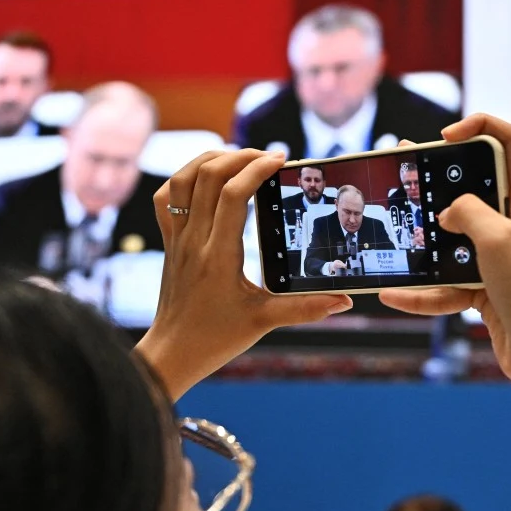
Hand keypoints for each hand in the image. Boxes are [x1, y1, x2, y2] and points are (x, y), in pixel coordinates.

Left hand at [136, 150, 351, 399]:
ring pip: (182, 179)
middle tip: (268, 157)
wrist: (172, 354)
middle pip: (207, 176)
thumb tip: (343, 300)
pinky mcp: (170, 242)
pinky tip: (206, 178)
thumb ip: (305, 308)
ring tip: (240, 158)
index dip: (256, 169)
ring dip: (210, 159)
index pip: (232, 195)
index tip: (280, 159)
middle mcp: (194, 240)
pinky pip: (166, 198)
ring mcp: (177, 239)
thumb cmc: (215, 339)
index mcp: (218, 256)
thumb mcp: (264, 322)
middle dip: (240, 156)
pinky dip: (185, 178)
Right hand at [380, 114, 510, 389]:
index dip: (481, 127)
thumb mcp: (499, 239)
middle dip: (438, 182)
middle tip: (405, 174)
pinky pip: (447, 283)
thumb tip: (448, 211)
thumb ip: (469, 211)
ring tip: (393, 233)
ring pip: (454, 238)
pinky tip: (395, 295)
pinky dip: (423, 291)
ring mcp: (501, 258)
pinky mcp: (487, 289)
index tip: (445, 137)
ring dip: (425, 239)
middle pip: (474, 188)